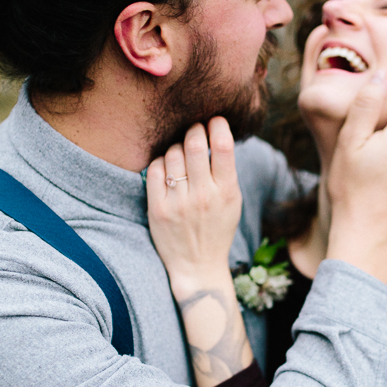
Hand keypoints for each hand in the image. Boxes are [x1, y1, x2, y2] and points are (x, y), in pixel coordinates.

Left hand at [147, 118, 252, 386]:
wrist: (197, 267)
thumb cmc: (217, 231)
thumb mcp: (233, 203)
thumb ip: (226, 173)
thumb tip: (216, 135)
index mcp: (227, 192)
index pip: (223, 147)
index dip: (217, 125)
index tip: (214, 119)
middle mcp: (203, 196)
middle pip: (194, 145)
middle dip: (194, 129)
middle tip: (194, 128)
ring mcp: (178, 202)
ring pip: (172, 154)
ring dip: (176, 147)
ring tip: (180, 154)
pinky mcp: (157, 209)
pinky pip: (154, 170)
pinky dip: (159, 162)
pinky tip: (166, 168)